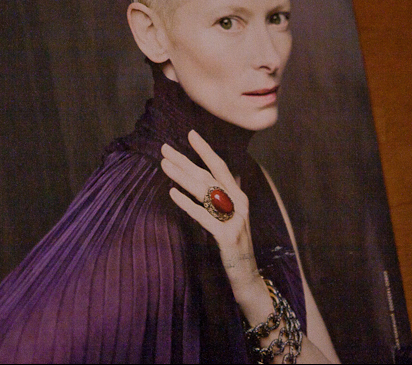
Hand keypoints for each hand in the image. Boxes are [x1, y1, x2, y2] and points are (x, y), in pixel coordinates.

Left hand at [160, 130, 261, 289]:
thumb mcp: (230, 219)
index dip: (205, 149)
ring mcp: (235, 219)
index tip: (190, 133)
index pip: (221, 167)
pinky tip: (172, 193)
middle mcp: (239, 204)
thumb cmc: (234, 247)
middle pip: (207, 176)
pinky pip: (203, 215)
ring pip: (203, 192)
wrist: (248, 277)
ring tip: (163, 165)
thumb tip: (205, 180)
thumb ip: (221, 200)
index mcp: (239, 197)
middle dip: (184, 160)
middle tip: (164, 148)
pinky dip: (186, 203)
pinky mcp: (227, 236)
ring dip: (181, 176)